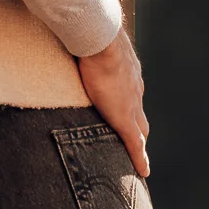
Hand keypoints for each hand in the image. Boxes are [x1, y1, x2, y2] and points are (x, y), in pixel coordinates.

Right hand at [77, 25, 149, 178]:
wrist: (100, 40)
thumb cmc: (90, 36)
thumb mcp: (87, 45)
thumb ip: (80, 47)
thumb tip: (65, 37)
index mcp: (125, 73)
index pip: (131, 97)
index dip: (129, 109)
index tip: (127, 119)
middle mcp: (134, 89)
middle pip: (140, 116)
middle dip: (138, 130)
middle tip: (135, 145)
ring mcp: (132, 104)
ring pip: (140, 130)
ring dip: (138, 144)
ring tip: (135, 160)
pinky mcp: (125, 118)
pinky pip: (135, 144)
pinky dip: (140, 159)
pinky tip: (143, 172)